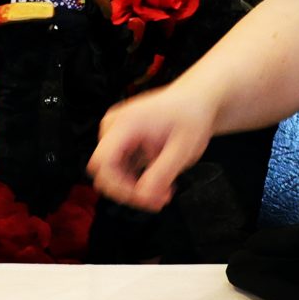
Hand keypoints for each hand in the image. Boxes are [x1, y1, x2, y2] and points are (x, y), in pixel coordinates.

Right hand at [88, 82, 217, 210]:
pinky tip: (160, 182)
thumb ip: (162, 173)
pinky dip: (138, 180)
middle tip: (159, 200)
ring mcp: (115, 133)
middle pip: (105, 172)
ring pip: (112, 174)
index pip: (102, 162)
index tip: (145, 197)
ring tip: (165, 192)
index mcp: (125, 123)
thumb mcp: (183, 149)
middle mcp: (113, 127)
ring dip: (135, 188)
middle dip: (129, 192)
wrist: (196, 99)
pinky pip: (121, 169)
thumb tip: (143, 195)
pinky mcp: (122, 141)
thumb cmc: (191, 116)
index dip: (119, 186)